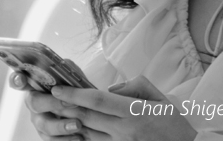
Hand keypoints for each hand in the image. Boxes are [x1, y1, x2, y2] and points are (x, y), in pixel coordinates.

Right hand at [9, 65, 84, 139]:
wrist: (85, 105)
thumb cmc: (75, 87)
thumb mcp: (72, 75)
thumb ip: (67, 69)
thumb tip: (64, 64)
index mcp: (36, 84)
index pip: (20, 80)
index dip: (17, 80)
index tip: (21, 78)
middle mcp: (34, 102)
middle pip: (35, 103)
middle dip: (53, 103)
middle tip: (71, 102)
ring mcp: (39, 119)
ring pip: (44, 125)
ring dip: (61, 125)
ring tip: (78, 125)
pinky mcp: (47, 135)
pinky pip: (52, 140)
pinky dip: (65, 139)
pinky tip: (79, 137)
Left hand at [50, 75, 197, 140]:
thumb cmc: (175, 123)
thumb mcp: (160, 97)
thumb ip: (134, 87)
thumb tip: (112, 89)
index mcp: (134, 112)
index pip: (98, 100)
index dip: (75, 94)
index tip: (58, 88)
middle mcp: (124, 131)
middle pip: (87, 118)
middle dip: (64, 108)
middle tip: (48, 99)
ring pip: (86, 135)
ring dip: (69, 123)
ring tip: (55, 112)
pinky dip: (82, 139)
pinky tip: (74, 131)